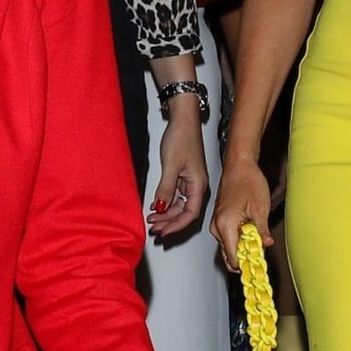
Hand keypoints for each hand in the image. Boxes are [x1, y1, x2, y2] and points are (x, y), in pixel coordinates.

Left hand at [148, 102, 207, 238]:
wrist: (183, 119)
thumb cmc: (182, 137)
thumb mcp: (170, 165)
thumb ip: (165, 188)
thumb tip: (160, 208)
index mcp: (199, 185)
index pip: (190, 214)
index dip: (176, 225)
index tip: (163, 232)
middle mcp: (197, 186)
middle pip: (185, 212)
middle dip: (169, 222)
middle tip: (153, 228)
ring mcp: (190, 182)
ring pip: (179, 205)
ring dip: (166, 214)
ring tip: (151, 219)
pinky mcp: (183, 177)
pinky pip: (175, 196)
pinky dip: (165, 202)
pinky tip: (155, 206)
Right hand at [211, 157, 273, 268]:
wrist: (239, 165)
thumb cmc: (248, 181)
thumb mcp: (260, 209)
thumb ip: (262, 231)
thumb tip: (266, 246)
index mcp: (224, 225)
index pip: (232, 258)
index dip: (246, 264)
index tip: (259, 265)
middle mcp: (217, 227)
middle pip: (229, 256)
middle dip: (245, 258)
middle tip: (262, 254)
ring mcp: (217, 224)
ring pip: (229, 247)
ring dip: (244, 249)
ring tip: (260, 242)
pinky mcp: (220, 221)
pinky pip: (229, 238)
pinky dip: (240, 241)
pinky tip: (253, 235)